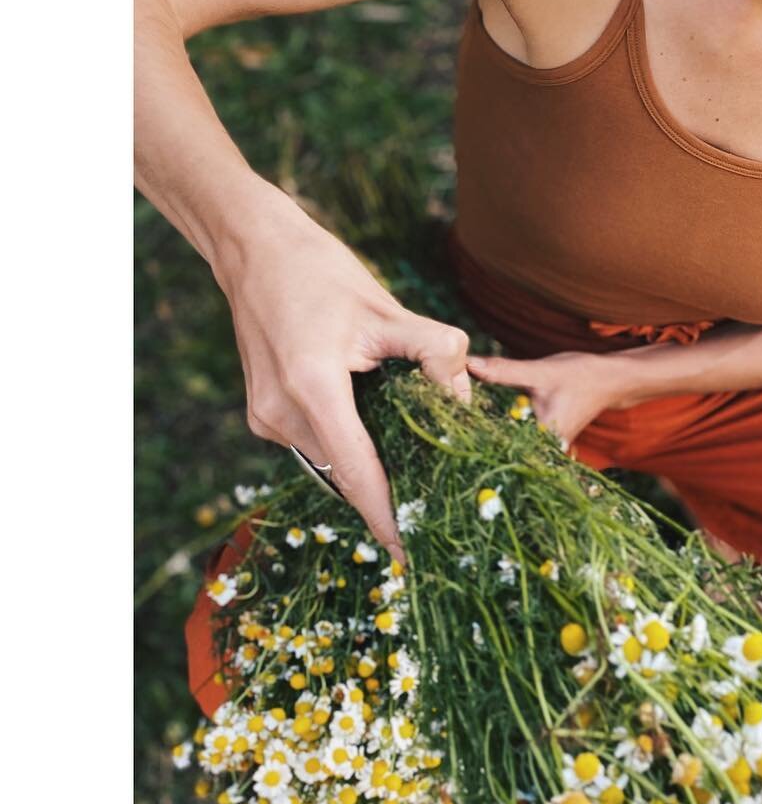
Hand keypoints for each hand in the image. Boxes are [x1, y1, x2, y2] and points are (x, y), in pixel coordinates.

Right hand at [213, 185, 472, 562]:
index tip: (410, 555)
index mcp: (312, 388)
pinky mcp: (264, 414)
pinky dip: (347, 446)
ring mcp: (266, 417)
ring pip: (331, 464)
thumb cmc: (321, 272)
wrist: (253, 248)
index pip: (357, 473)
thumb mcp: (388, 309)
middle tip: (435, 513)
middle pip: (346, 475)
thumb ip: (436, 355)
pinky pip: (316, 446)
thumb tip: (466, 405)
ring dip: (368, 470)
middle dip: (389, 495)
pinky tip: (377, 433)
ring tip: (415, 475)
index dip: (386, 517)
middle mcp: (280, 412)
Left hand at [464, 350, 629, 452]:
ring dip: (490, 443)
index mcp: (545, 438)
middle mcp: (548, 451)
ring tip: (456, 441)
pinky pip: (520, 444)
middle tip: (444, 444)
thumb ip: (503, 371)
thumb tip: (468, 364)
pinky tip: (482, 432)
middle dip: (479, 448)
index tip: (449, 444)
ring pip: (513, 450)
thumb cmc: (579, 375)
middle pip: (506, 454)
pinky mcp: (548, 442)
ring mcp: (549, 449)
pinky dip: (503, 438)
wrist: (610, 380)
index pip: (503, 450)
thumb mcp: (539, 371)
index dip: (476, 447)